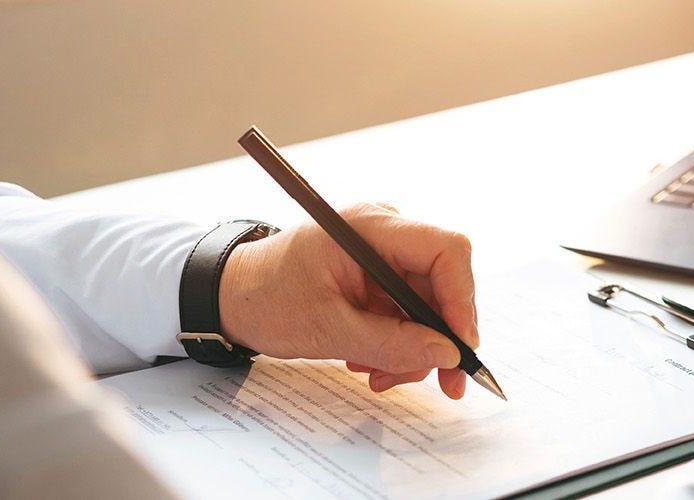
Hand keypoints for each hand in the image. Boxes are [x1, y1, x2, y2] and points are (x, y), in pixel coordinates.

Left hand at [216, 202, 479, 398]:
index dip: (462, 299)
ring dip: (414, 348)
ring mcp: (384, 254)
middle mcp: (385, 232)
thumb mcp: (327, 330)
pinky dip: (398, 342)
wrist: (231, 295)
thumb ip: (390, 345)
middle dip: (439, 337)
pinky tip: (371, 361)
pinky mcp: (380, 275)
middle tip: (442, 384)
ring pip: (430, 305)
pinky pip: (409, 311)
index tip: (460, 347)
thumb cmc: (265, 298)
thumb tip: (445, 355)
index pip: (446, 250)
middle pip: (444, 283)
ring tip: (379, 375)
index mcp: (370, 227)